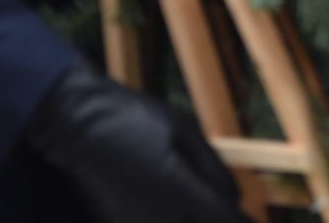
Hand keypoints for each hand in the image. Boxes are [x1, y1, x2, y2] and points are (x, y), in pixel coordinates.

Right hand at [26, 61, 249, 222]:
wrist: (77, 125)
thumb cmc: (132, 117)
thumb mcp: (181, 129)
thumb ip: (211, 167)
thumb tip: (235, 198)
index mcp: (179, 189)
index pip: (222, 218)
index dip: (241, 222)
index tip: (251, 220)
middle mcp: (160, 216)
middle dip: (217, 219)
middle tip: (226, 210)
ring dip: (194, 218)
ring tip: (202, 205)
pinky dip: (170, 218)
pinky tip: (174, 207)